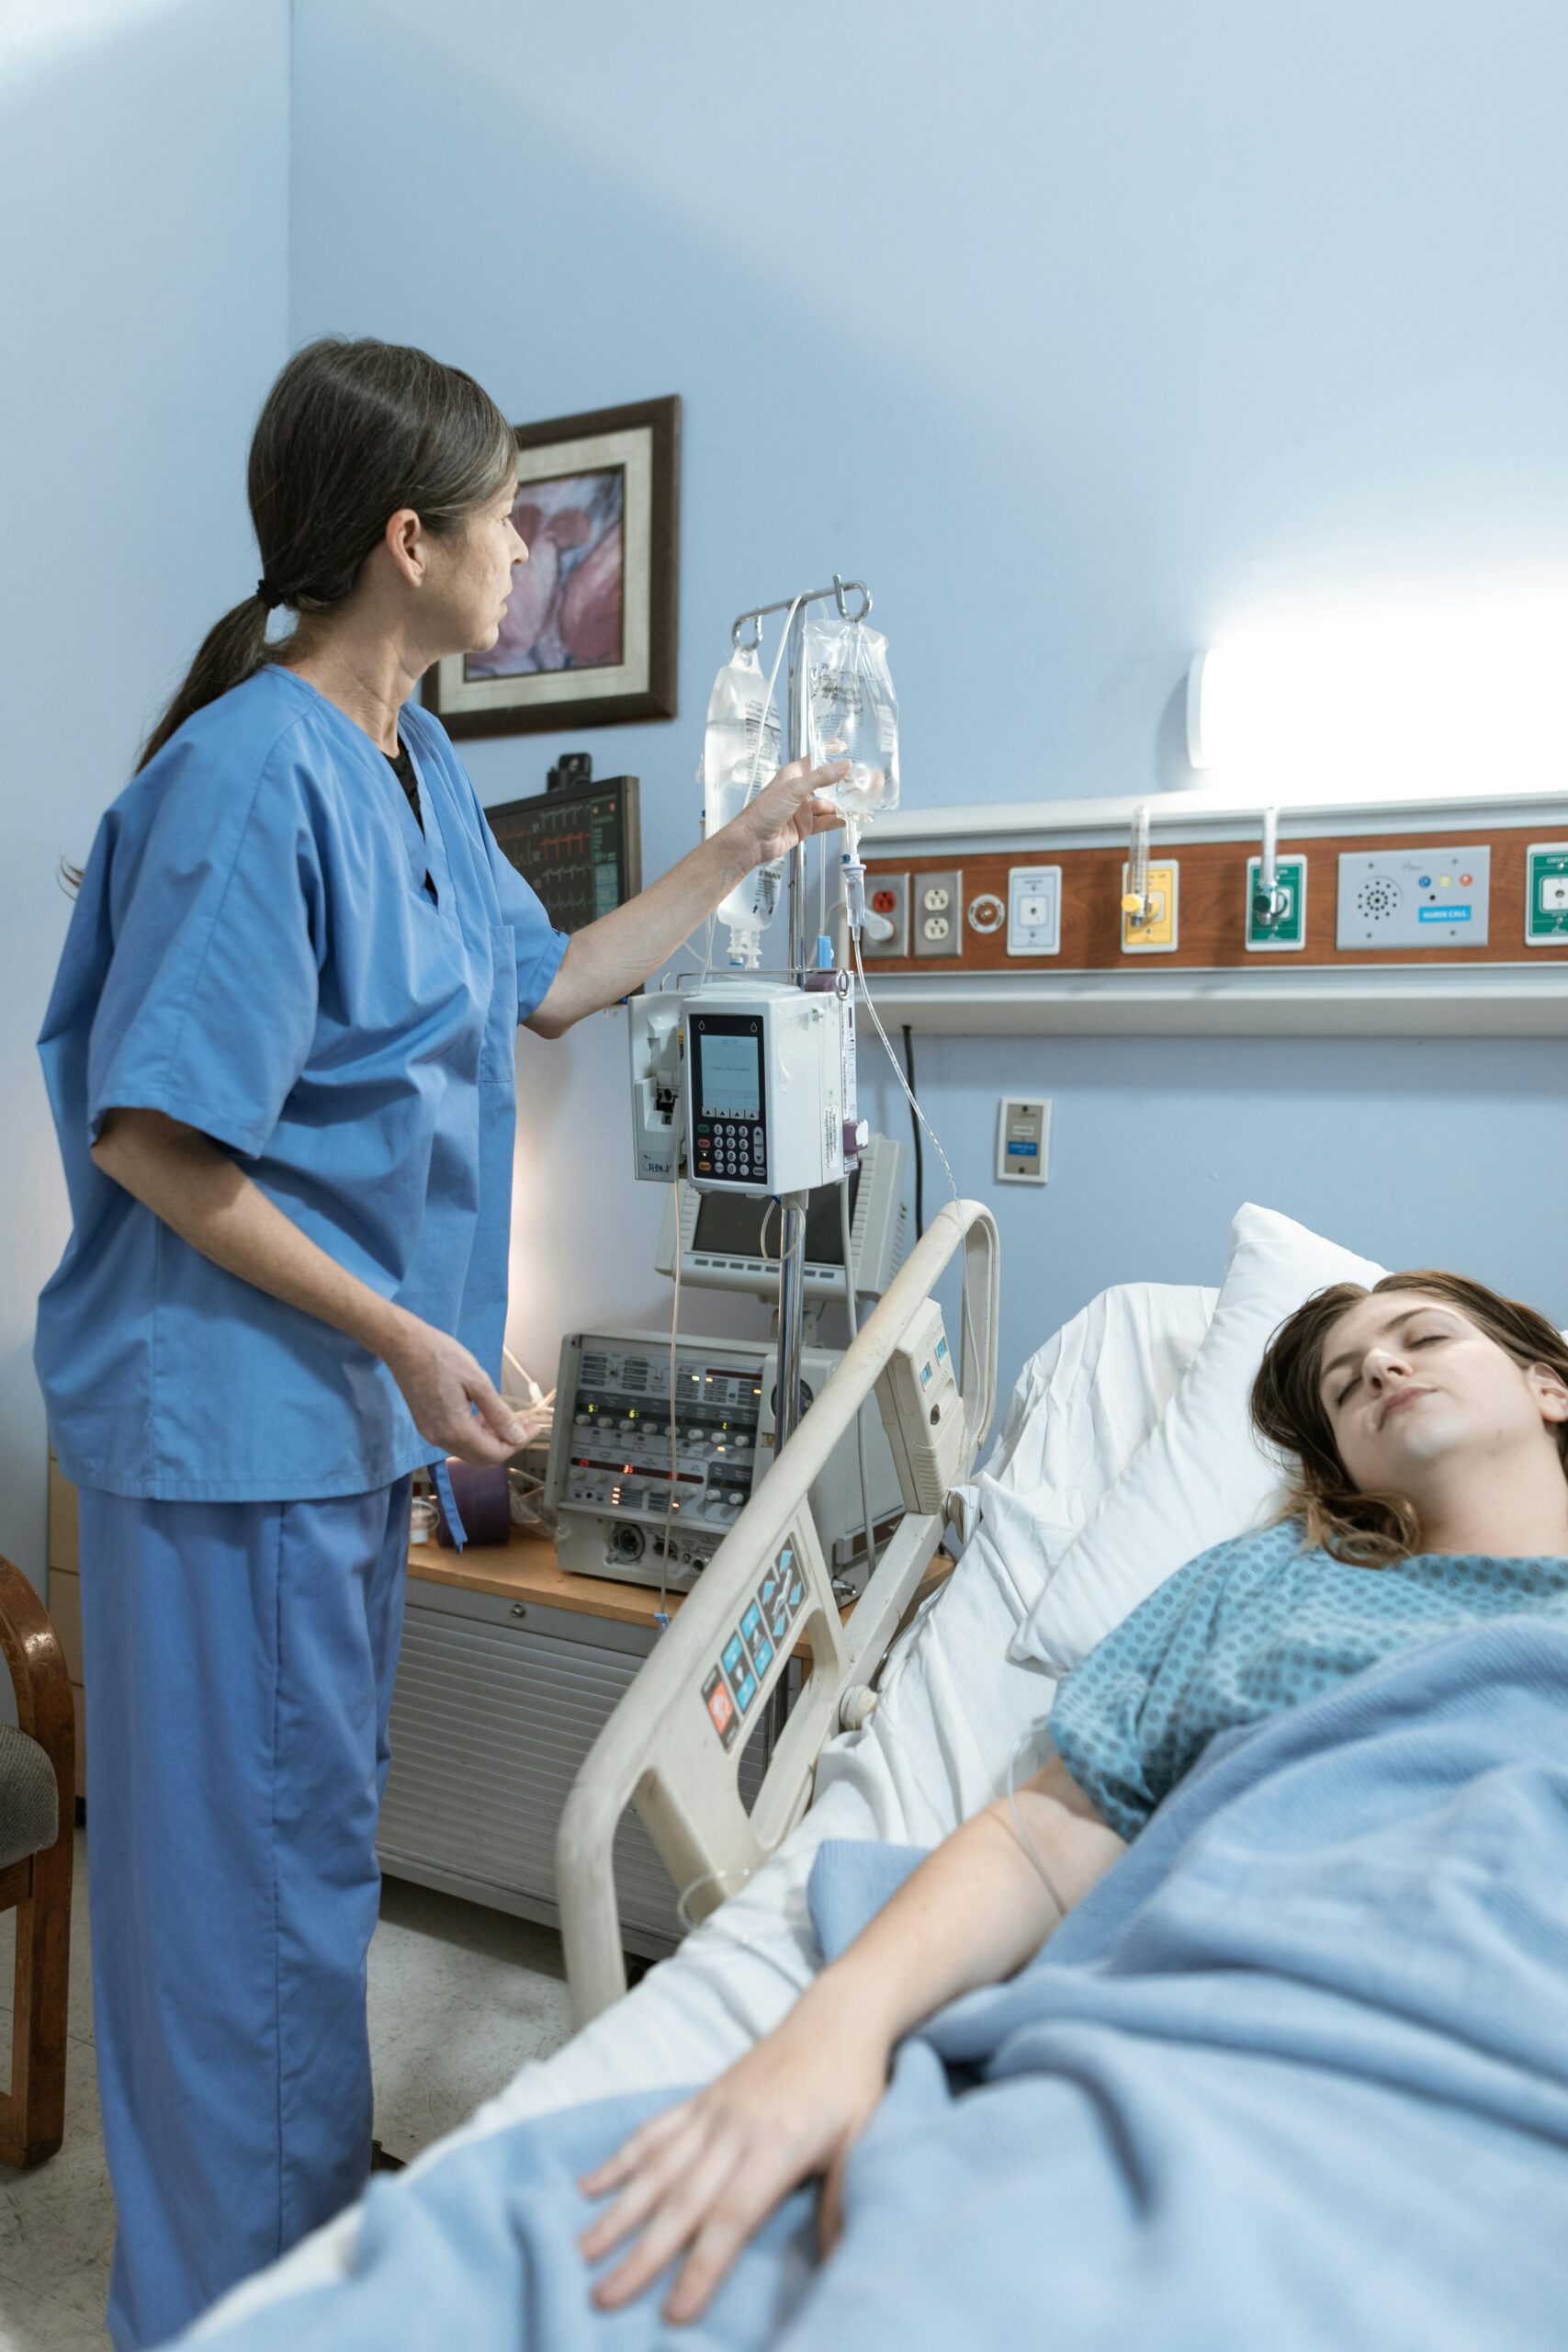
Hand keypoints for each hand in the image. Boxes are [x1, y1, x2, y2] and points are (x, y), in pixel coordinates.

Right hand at [380, 1315, 525, 1464]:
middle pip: (481, 1458)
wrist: (403, 1346)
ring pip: (469, 1451)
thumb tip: (518, 1436)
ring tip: (504, 1417)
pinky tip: (482, 1415)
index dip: (518, 1443)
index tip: (533, 1427)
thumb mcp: (477, 1381)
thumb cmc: (441, 1356)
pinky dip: (474, 1434)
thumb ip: (498, 1413)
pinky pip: (456, 1441)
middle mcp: (440, 1439)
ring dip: (490, 1440)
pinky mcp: (426, 1426)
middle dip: (506, 1444)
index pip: (494, 1453)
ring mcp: (431, 1434)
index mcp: (455, 1429)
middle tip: (523, 1425)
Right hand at [578, 1992, 887, 2323]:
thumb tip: (837, 2259)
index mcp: (776, 2145)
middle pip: (682, 2201)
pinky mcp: (702, 2098)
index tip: (674, 2312)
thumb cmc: (852, 2086)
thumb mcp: (861, 2141)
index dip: (702, 2267)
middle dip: (641, 2254)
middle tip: (603, 2296)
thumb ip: (842, 2199)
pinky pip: (655, 2130)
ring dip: (617, 2211)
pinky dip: (621, 2159)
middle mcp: (735, 2129)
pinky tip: (590, 2184)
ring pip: (657, 2167)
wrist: (835, 2018)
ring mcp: (713, 2111)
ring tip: (583, 2249)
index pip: (732, 2216)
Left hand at [723, 758, 848, 875]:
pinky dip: (836, 821)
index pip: (815, 761)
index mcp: (793, 776)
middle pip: (826, 785)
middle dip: (842, 784)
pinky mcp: (804, 827)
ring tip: (860, 803)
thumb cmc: (765, 811)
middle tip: (861, 782)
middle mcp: (799, 791)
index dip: (831, 756)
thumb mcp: (795, 788)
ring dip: (841, 805)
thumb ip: (821, 777)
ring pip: (827, 805)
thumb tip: (843, 765)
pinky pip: (825, 822)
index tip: (848, 751)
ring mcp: (802, 810)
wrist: (752, 841)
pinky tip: (848, 819)